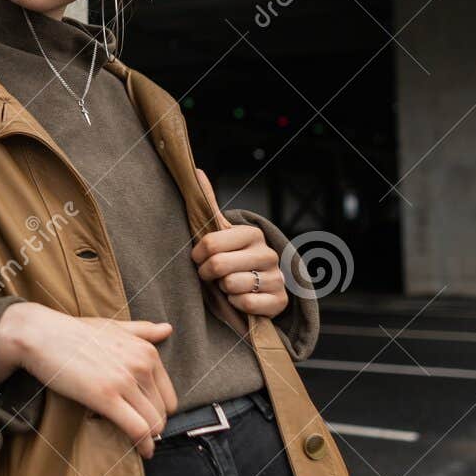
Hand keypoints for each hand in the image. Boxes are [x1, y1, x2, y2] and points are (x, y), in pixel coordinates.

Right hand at [0, 301, 177, 458]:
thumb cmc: (74, 332)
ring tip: (138, 443)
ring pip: (154, 423)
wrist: (41, 336)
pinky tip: (141, 451)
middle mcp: (141, 365)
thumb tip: (167, 328)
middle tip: (138, 432)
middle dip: (153, 425)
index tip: (147, 418)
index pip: (169, 395)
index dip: (159, 410)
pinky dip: (143, 445)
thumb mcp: (113, 326)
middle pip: (162, 412)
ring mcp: (124, 381)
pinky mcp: (106, 397)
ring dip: (148, 438)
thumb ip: (142, 330)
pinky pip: (138, 429)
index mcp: (147, 351)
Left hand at [190, 169, 288, 319]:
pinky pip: (245, 304)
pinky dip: (237, 304)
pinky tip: (241, 298)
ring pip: (231, 286)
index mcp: (251, 234)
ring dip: (224, 290)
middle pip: (218, 266)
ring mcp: (276, 277)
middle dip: (208, 274)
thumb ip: (209, 205)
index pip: (209, 244)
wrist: (261, 288)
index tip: (199, 259)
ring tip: (230, 284)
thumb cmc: (234, 259)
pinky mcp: (279, 301)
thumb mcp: (222, 234)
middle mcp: (267, 253)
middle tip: (212, 275)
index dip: (198, 256)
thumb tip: (196, 171)